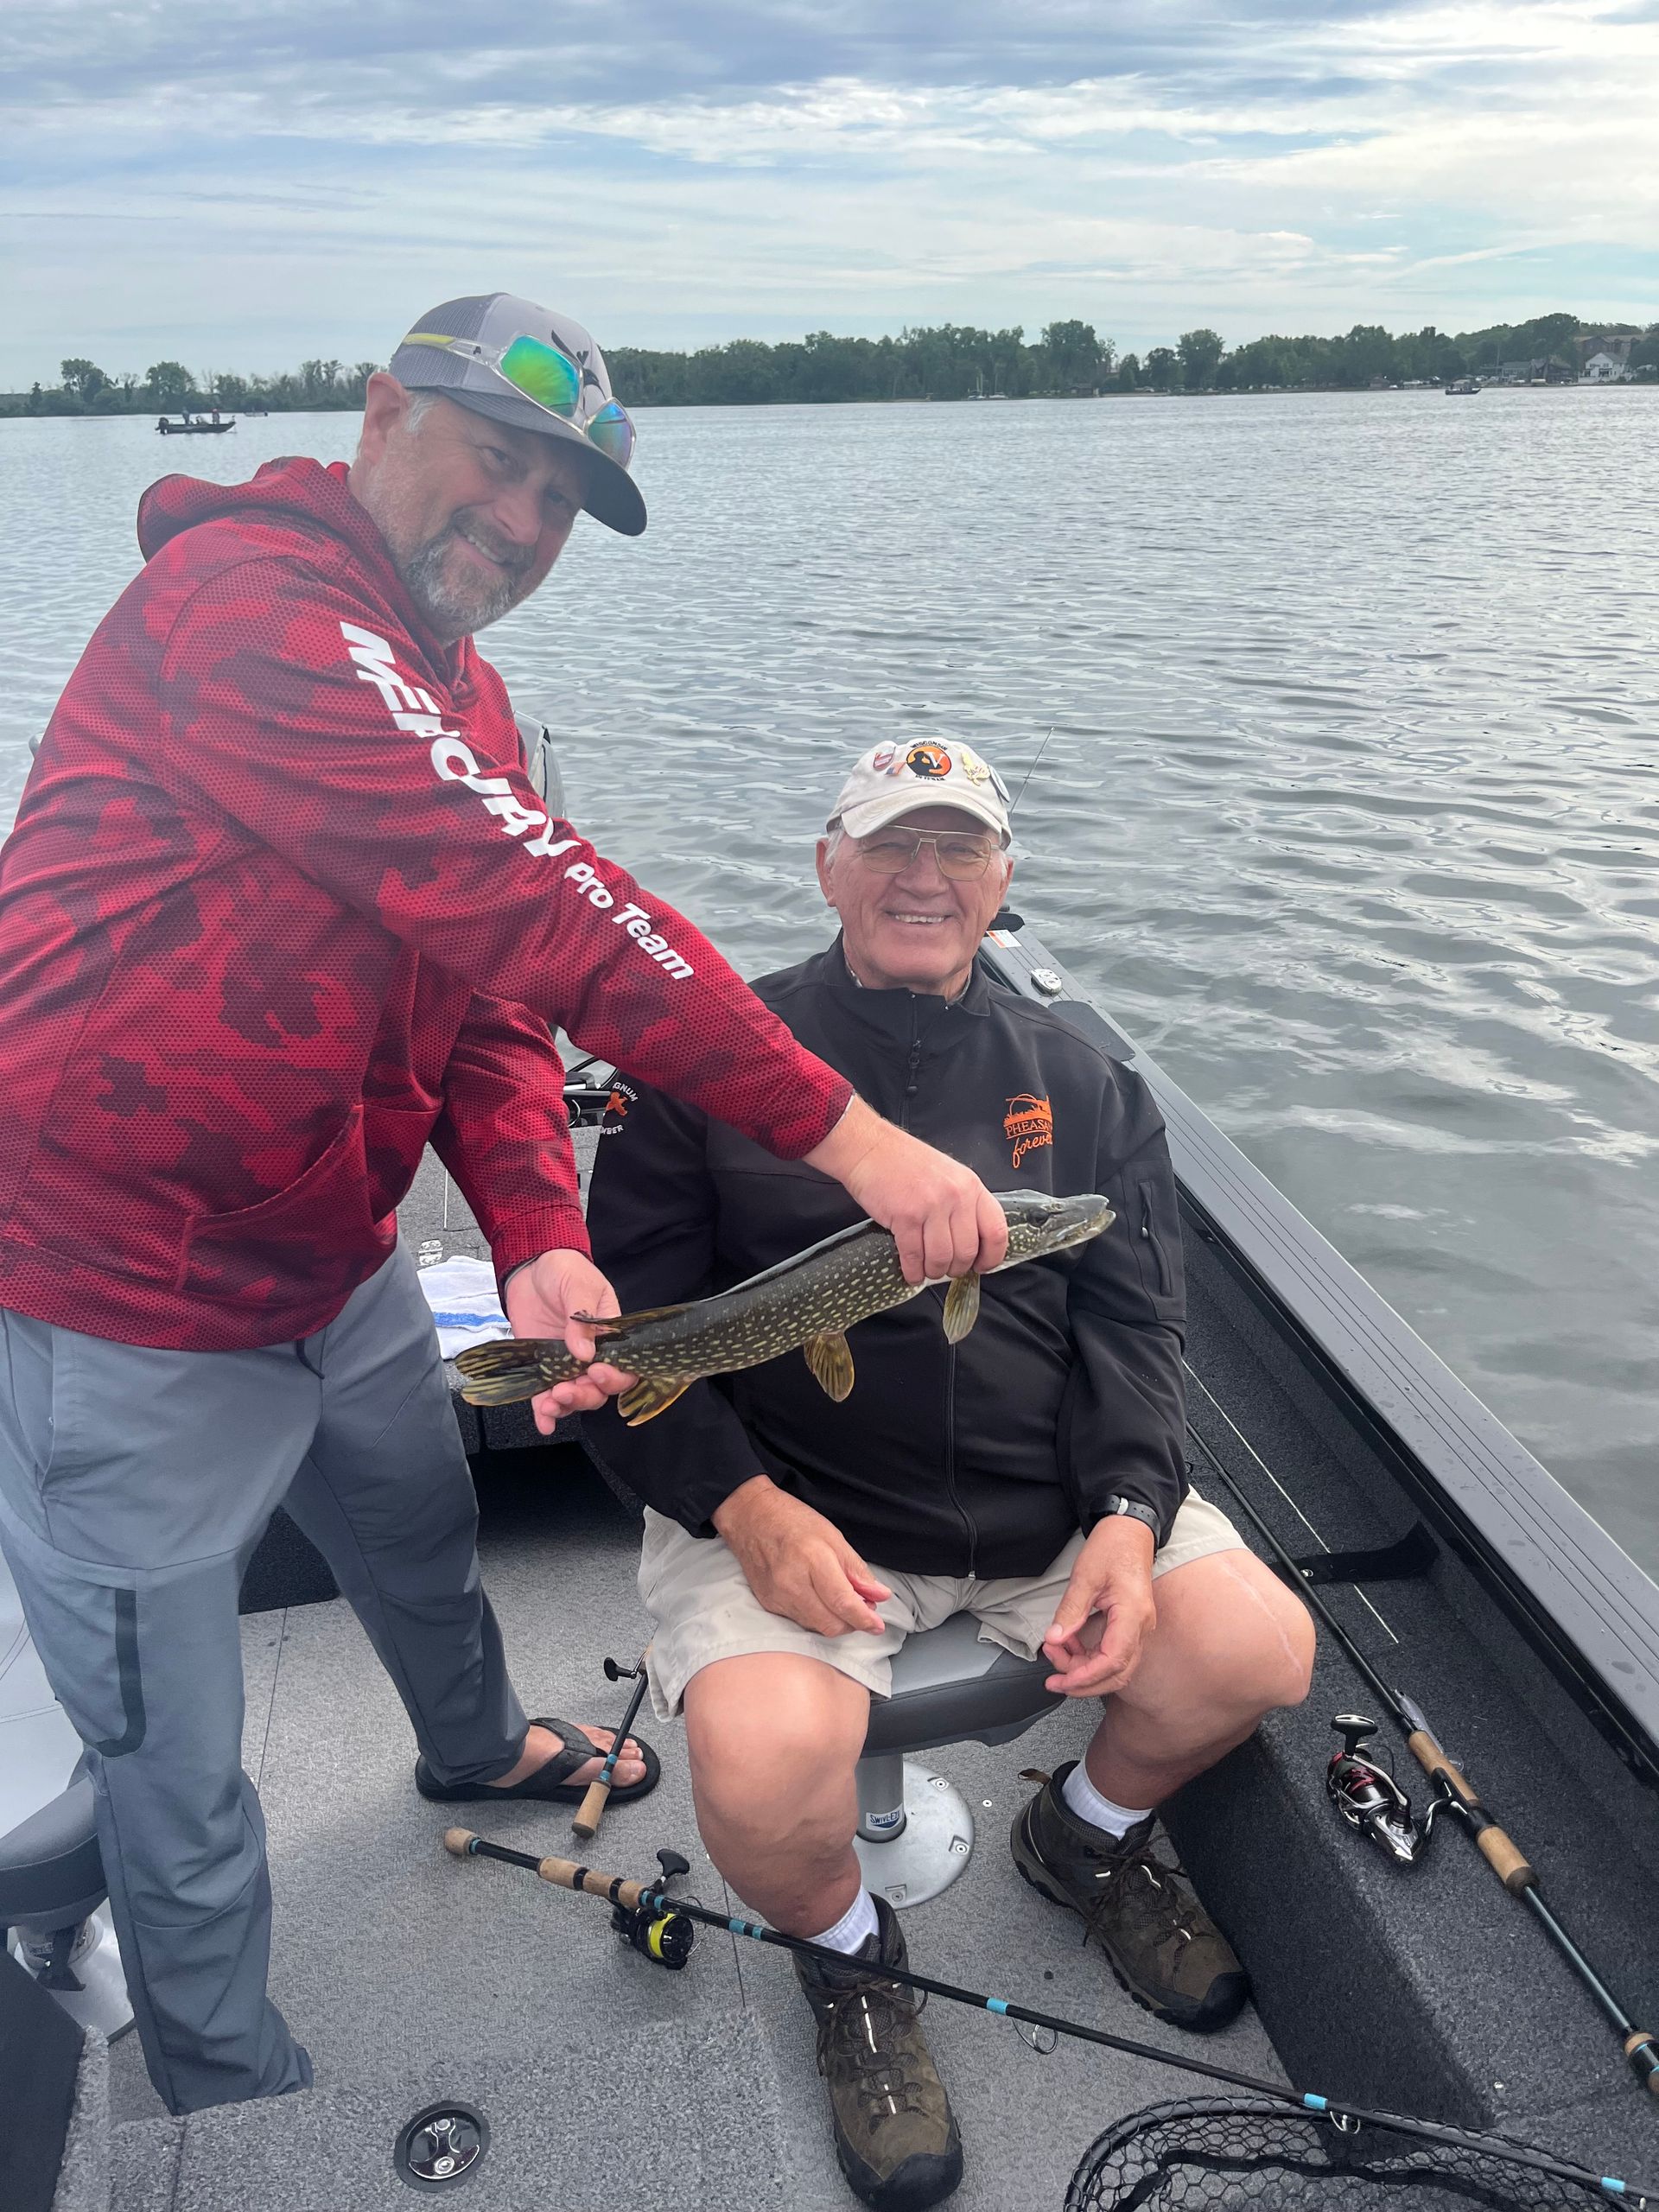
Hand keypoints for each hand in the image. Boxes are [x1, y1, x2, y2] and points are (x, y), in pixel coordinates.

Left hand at [502, 1250, 636, 1430]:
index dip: (614, 1377)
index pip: (623, 1368)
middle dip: (585, 1395)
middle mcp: (591, 1357)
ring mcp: (565, 1365)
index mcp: (610, 1338)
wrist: (531, 1267)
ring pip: (574, 1398)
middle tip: (566, 1389)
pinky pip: (545, 1396)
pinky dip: (545, 1413)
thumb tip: (584, 1353)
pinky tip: (544, 1422)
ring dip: (565, 1406)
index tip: (596, 1371)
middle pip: (598, 1390)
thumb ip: (582, 1317)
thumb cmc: (565, 1271)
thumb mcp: (579, 1285)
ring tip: (549, 1403)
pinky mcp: (542, 1368)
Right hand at [713, 1475, 893, 1636]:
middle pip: (831, 1624)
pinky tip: (820, 1600)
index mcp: (812, 1559)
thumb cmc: (792, 1520)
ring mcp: (777, 1596)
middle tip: (863, 1608)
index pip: (843, 1603)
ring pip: (816, 1627)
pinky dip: (817, 1616)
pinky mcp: (768, 1604)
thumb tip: (879, 1596)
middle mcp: (792, 1583)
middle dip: (852, 1623)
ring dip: (835, 1621)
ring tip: (843, 1601)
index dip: (864, 1619)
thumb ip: (856, 1569)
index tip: (877, 1626)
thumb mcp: (833, 1536)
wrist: (749, 1517)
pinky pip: (800, 1622)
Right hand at [805, 1097, 1008, 1284]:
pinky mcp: (905, 1217)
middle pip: (967, 1251)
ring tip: (926, 1270)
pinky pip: (914, 1256)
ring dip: (934, 1271)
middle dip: (956, 1268)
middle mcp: (956, 1196)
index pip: (996, 1230)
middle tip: (946, 1269)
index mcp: (971, 1186)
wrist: (869, 1148)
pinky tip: (911, 1273)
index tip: (982, 1266)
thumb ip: (963, 1204)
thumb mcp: (948, 1175)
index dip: (991, 1257)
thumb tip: (970, 1243)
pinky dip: (913, 1271)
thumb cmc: (905, 1162)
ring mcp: (931, 1206)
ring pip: (941, 1258)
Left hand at [1041, 1516, 1157, 1696]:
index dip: (1086, 1677)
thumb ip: (1070, 1611)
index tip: (1061, 1681)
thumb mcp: (1085, 1576)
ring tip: (1056, 1652)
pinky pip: (1112, 1652)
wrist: (1129, 1531)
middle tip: (1053, 1680)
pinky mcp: (1130, 1626)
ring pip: (1115, 1667)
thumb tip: (1054, 1639)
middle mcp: (1141, 1626)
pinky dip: (1089, 1656)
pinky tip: (1069, 1645)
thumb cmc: (1112, 1547)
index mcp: (1133, 1615)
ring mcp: (1138, 1627)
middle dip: (1084, 1682)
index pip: (1113, 1661)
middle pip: (1117, 1673)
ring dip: (1084, 1668)